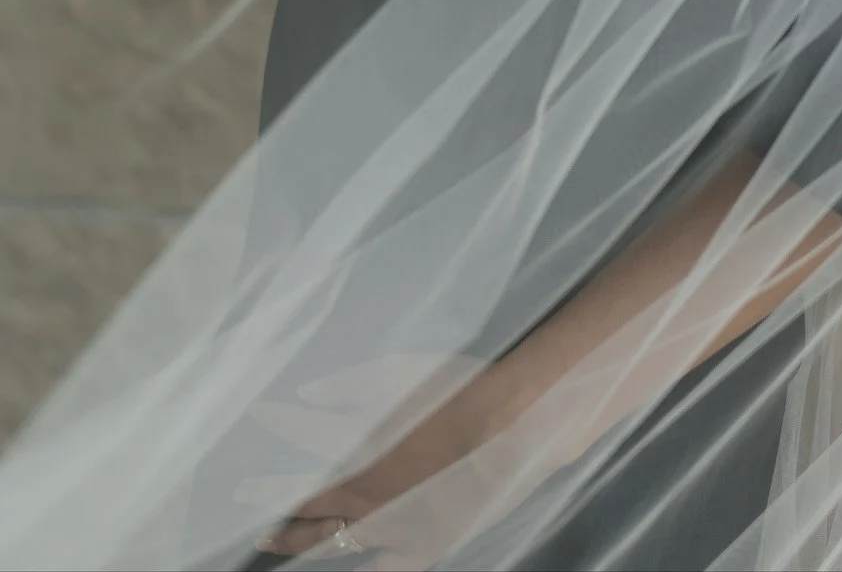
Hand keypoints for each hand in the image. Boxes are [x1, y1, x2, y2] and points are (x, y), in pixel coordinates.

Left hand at [246, 355, 518, 570]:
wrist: (514, 429)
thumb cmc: (460, 393)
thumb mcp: (401, 374)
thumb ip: (350, 388)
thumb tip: (307, 395)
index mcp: (357, 456)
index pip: (303, 444)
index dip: (279, 429)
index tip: (258, 418)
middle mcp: (365, 502)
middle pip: (306, 509)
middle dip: (270, 503)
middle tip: (243, 501)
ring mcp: (393, 534)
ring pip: (333, 543)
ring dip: (299, 539)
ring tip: (275, 540)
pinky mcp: (424, 550)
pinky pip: (385, 569)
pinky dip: (366, 565)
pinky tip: (356, 563)